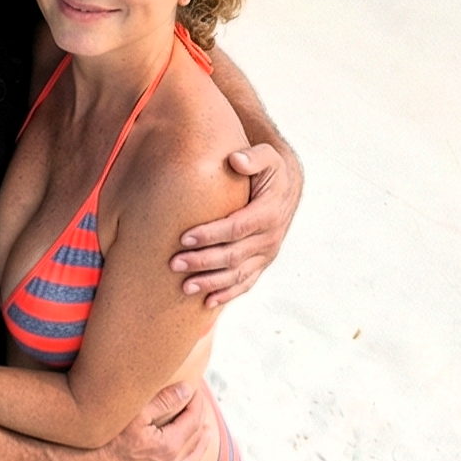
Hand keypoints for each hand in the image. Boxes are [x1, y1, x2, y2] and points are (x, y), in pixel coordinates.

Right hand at [61, 384, 215, 460]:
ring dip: (201, 445)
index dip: (196, 402)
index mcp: (169, 445)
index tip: (194, 390)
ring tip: (206, 432)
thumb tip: (187, 390)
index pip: (193, 418)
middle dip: (200, 419)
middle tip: (198, 405)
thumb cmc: (102, 441)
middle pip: (196, 439)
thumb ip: (163, 401)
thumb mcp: (133, 414)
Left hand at [170, 142, 302, 308]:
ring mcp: (266, 254)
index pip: (236, 227)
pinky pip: (245, 284)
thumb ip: (254, 157)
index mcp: (270, 212)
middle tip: (174, 263)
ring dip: (210, 283)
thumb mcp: (267, 157)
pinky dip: (226, 294)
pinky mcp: (262, 264)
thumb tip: (236, 159)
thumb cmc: (268, 171)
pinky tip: (206, 303)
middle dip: (202, 262)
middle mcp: (271, 237)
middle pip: (233, 255)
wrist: (286, 189)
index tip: (184, 237)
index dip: (210, 235)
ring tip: (184, 287)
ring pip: (238, 275)